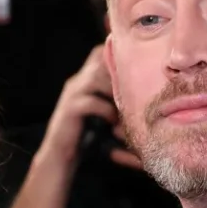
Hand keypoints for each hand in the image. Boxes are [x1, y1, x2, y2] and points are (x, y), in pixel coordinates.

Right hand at [39, 46, 139, 169]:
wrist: (61, 154)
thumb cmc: (87, 134)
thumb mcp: (103, 111)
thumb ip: (115, 98)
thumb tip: (145, 93)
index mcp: (84, 79)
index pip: (99, 52)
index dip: (116, 55)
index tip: (137, 66)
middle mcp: (77, 81)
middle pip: (98, 60)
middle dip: (117, 71)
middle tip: (136, 86)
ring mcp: (72, 94)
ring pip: (95, 78)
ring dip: (113, 90)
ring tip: (126, 105)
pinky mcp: (70, 109)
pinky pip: (91, 102)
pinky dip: (106, 110)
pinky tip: (113, 121)